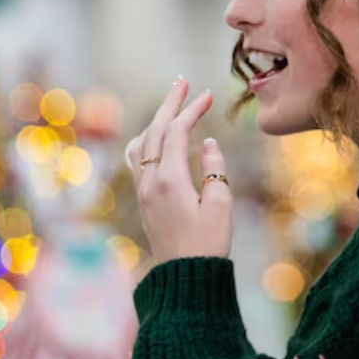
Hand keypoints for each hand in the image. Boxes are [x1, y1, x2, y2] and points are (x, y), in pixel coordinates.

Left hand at [129, 79, 232, 263]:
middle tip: (183, 81)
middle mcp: (150, 181)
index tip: (208, 94)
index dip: (191, 110)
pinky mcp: (144, 200)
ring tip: (171, 104)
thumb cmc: (208, 245)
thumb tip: (206, 143)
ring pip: (142, 143)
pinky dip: (147, 139)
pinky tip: (155, 137)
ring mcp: (143, 191)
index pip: (176, 132)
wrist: (185, 278)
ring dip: (156, 120)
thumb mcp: (220, 206)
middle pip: (155, 131)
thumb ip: (214, 169)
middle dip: (170, 104)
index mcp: (169, 180)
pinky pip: (137, 159)